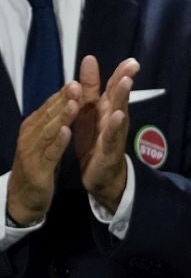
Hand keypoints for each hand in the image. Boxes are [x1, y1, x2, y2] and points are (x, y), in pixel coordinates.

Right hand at [6, 85, 78, 225]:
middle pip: (50, 114)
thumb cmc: (38, 166)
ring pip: (50, 130)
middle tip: (78, 83)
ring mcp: (32, 151)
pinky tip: (68, 131)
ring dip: (62, 116)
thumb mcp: (45, 141)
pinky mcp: (39, 168)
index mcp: (34, 127)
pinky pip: (50, 152)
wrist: (23, 198)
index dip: (64, 93)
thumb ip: (52, 122)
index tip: (80, 79)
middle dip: (64, 99)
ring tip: (75, 103)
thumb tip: (64, 100)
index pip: (51, 107)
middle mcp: (30, 135)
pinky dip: (58, 141)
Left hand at [73, 55, 136, 210]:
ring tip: (126, 83)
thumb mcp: (88, 115)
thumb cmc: (94, 144)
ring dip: (122, 98)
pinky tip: (118, 115)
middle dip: (124, 80)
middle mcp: (113, 119)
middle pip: (119, 96)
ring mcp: (114, 134)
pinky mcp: (110, 150)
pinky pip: (113, 136)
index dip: (119, 73)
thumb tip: (89, 62)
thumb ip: (89, 91)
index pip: (112, 87)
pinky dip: (115, 125)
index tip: (130, 59)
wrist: (100, 178)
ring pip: (119, 113)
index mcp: (104, 110)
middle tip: (132, 65)